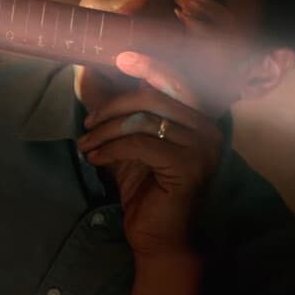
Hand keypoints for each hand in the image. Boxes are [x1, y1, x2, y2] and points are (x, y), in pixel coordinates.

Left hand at [76, 52, 223, 259]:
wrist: (159, 238)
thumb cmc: (145, 190)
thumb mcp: (128, 145)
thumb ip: (119, 115)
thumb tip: (89, 75)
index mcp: (198, 120)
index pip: (174, 82)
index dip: (149, 66)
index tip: (120, 56)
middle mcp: (208, 129)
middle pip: (153, 97)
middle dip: (112, 106)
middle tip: (88, 123)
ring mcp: (202, 148)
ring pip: (143, 121)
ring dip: (106, 131)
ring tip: (86, 145)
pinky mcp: (189, 167)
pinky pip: (140, 144)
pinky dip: (111, 149)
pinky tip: (94, 158)